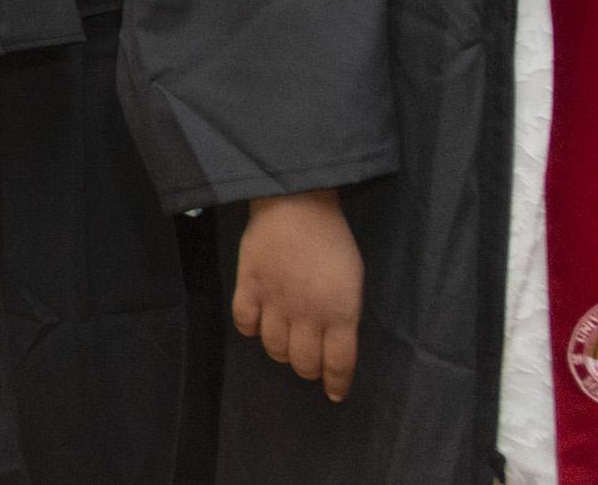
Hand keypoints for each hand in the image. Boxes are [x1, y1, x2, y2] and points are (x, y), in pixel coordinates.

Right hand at [234, 190, 362, 400]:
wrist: (296, 204)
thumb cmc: (332, 240)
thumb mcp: (353, 280)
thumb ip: (344, 313)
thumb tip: (334, 338)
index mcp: (340, 313)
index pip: (339, 363)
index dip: (337, 383)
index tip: (335, 393)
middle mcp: (307, 314)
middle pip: (304, 362)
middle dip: (308, 369)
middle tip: (309, 362)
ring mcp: (275, 301)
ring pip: (273, 348)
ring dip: (281, 351)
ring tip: (284, 341)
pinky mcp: (248, 286)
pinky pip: (244, 323)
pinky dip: (251, 329)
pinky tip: (258, 322)